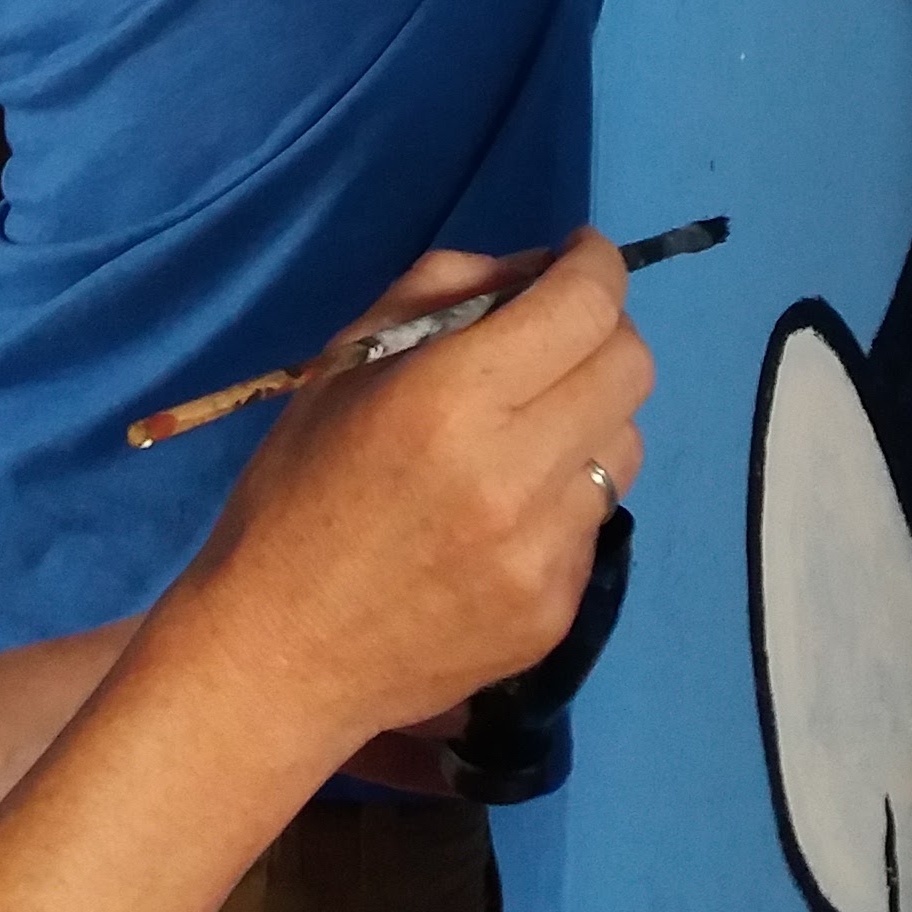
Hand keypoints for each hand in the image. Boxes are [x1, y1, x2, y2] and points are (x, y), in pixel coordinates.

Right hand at [169, 235, 653, 761]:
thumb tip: (534, 272)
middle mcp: (515, 472)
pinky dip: (565, 495)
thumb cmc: (295, 493)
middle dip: (604, 329)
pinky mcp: (557, 609)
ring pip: (626, 444)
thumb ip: (441, 290)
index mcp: (450, 398)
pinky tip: (504, 514)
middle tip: (557, 336)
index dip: (596, 263)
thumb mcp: (343, 362)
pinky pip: (596, 520)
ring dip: (590, 415)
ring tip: (527, 432)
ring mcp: (545, 551)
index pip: (585, 305)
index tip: (582, 257)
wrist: (280, 654)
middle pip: (630, 366)